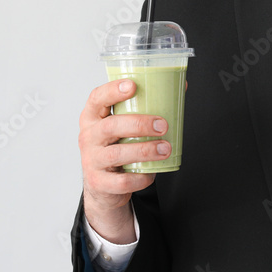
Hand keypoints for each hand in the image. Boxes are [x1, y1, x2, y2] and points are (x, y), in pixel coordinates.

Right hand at [78, 79, 170, 243]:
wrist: (103, 186)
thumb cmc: (118, 147)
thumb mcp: (125, 126)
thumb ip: (146, 107)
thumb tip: (182, 86)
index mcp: (93, 117)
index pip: (97, 98)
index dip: (112, 90)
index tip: (133, 85)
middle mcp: (88, 137)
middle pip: (110, 126)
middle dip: (139, 124)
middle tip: (163, 126)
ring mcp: (91, 161)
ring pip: (116, 154)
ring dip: (144, 150)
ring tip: (165, 148)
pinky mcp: (99, 183)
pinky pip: (122, 181)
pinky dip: (141, 177)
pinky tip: (152, 172)